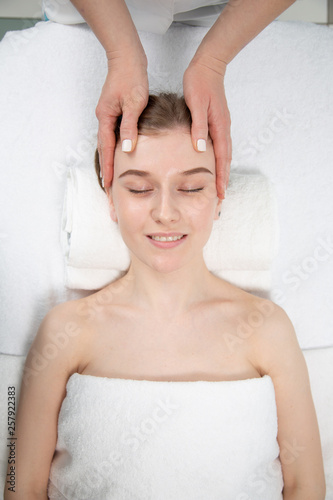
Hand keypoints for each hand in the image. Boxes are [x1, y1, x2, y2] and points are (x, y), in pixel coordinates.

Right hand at [96, 49, 148, 189]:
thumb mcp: (134, 103)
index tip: (108, 185)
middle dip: (105, 169)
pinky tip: (119, 156)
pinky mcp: (114, 112)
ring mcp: (107, 115)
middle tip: (107, 189)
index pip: (106, 149)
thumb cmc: (132, 77)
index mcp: (106, 117)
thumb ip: (130, 127)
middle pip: (103, 149)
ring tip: (111, 178)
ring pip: (107, 143)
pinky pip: (112, 135)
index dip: (108, 168)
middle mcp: (103, 118)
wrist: (128, 58)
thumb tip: (126, 149)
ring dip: (109, 161)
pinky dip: (114, 149)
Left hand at [183, 55, 231, 199]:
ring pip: (224, 155)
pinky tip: (215, 165)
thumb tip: (200, 149)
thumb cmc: (199, 83)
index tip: (220, 194)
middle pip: (226, 160)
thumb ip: (198, 127)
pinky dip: (220, 160)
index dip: (220, 177)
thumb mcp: (196, 104)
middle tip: (221, 199)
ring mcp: (222, 126)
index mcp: (219, 127)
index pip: (221, 158)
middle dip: (224, 180)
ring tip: (219, 187)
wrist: (208, 65)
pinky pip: (221, 147)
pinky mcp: (218, 123)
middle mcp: (223, 129)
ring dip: (223, 172)